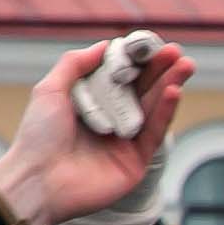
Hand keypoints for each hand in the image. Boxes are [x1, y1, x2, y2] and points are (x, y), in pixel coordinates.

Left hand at [0, 37, 191, 224]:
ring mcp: (124, 141)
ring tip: (186, 64)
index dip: (135, 60)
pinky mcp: (137, 160)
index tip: (150, 43)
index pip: (118, 77)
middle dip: (160, 70)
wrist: (40, 181)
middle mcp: (109, 120)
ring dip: (171, 85)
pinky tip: (174, 91)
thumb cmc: (38, 136)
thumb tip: (106, 45)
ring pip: (153, 108)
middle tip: (176, 51)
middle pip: (140, 90)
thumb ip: (75, 64)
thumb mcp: (50, 90)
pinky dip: (166, 111)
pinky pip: (154, 133)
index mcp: (89, 103)